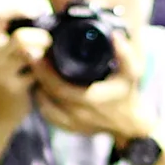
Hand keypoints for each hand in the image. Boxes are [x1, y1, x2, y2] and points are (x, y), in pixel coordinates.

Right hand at [0, 12, 44, 126]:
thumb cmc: (11, 79)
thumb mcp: (10, 56)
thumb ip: (23, 39)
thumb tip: (50, 19)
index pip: (3, 15)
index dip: (22, 9)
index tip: (40, 10)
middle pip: (20, 37)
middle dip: (42, 37)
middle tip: (52, 41)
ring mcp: (3, 72)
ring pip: (28, 54)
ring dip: (45, 52)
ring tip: (52, 56)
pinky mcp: (14, 88)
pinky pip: (36, 74)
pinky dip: (47, 70)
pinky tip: (53, 72)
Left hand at [32, 21, 149, 140]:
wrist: (130, 125)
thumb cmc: (128, 95)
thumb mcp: (132, 74)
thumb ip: (125, 55)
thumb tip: (114, 36)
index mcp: (92, 99)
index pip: (59, 87)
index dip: (45, 71)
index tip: (38, 54)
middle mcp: (80, 114)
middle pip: (48, 95)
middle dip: (38, 75)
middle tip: (31, 56)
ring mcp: (73, 124)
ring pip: (44, 106)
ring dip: (38, 87)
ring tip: (35, 70)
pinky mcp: (70, 128)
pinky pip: (48, 116)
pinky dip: (42, 101)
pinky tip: (41, 88)